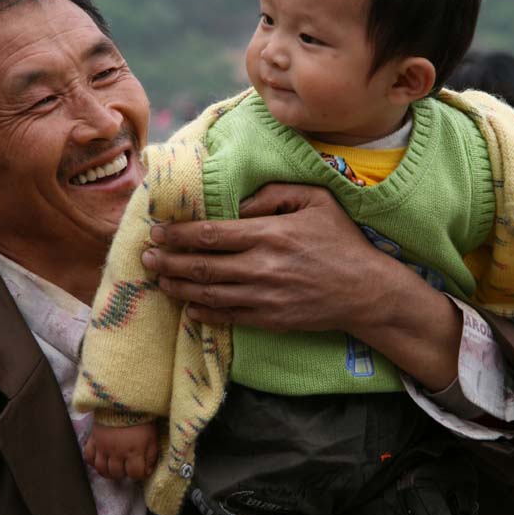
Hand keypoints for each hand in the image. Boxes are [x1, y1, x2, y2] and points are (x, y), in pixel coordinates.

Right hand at [84, 420, 158, 480]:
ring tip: (114, 467)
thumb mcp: (152, 436)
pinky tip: (101, 459)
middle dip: (123, 473)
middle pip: (117, 473)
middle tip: (127, 467)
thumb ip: (151, 455)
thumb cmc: (142, 418)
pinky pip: (88, 456)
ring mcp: (103, 446)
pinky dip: (93, 461)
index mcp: (134, 450)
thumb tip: (147, 471)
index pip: (135, 474)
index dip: (139, 474)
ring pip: (101, 469)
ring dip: (108, 472)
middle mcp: (117, 452)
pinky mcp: (94, 439)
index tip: (141, 470)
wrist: (125, 400)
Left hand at [142, 183, 381, 331]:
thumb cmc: (341, 240)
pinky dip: (202, 312)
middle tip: (146, 257)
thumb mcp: (315, 200)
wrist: (367, 292)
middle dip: (168, 261)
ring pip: (208, 293)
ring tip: (158, 279)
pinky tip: (187, 305)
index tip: (159, 231)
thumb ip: (274, 194)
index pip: (211, 234)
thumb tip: (237, 205)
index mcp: (270, 234)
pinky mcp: (269, 320)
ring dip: (177, 287)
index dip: (179, 234)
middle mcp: (262, 267)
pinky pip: (227, 317)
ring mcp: (264, 297)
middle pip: (202, 265)